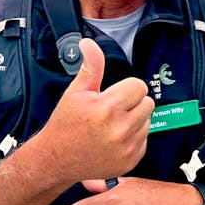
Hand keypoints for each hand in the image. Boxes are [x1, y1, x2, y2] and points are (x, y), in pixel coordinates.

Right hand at [41, 38, 153, 182]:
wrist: (57, 160)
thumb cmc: (66, 124)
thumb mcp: (75, 92)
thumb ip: (91, 67)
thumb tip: (88, 43)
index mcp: (107, 108)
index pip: (138, 86)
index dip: (126, 88)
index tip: (113, 95)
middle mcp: (120, 129)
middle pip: (148, 102)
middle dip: (132, 103)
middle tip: (112, 109)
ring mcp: (127, 147)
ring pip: (147, 120)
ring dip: (134, 119)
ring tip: (111, 125)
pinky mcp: (131, 161)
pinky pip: (145, 139)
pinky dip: (133, 137)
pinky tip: (114, 139)